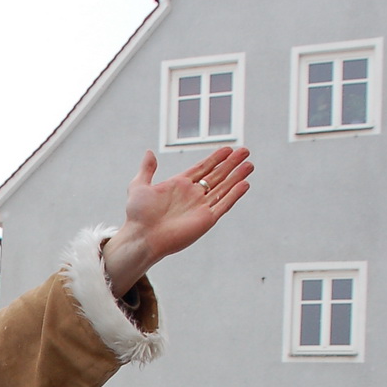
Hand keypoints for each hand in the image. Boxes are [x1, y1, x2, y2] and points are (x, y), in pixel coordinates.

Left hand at [102, 147, 252, 295]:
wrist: (142, 237)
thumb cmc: (137, 215)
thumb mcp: (138, 186)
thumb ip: (147, 169)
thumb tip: (149, 152)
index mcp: (179, 185)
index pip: (202, 168)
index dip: (216, 158)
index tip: (228, 149)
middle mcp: (192, 195)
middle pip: (217, 176)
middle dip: (231, 164)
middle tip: (245, 151)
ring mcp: (200, 207)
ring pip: (223, 188)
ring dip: (236, 176)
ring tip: (249, 165)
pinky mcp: (205, 220)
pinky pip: (223, 205)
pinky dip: (234, 195)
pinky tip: (244, 184)